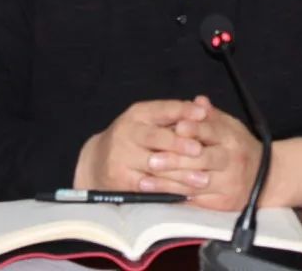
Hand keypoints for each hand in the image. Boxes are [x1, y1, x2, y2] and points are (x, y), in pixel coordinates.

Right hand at [73, 100, 207, 192]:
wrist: (97, 161)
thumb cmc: (135, 138)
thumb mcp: (150, 121)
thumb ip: (176, 116)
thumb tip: (204, 108)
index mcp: (138, 114)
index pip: (162, 109)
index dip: (182, 111)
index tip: (202, 114)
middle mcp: (127, 132)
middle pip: (154, 137)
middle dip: (178, 144)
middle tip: (200, 150)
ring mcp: (121, 156)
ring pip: (154, 165)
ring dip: (180, 173)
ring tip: (202, 178)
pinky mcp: (121, 179)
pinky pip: (149, 186)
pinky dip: (169, 189)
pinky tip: (186, 193)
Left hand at [142, 96, 262, 210]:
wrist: (268, 178)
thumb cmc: (241, 148)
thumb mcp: (231, 127)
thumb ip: (212, 116)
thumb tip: (198, 101)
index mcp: (232, 138)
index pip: (211, 132)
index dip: (193, 130)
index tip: (175, 128)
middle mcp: (232, 160)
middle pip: (202, 160)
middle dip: (175, 160)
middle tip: (151, 160)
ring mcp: (228, 183)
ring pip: (195, 183)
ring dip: (168, 182)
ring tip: (145, 180)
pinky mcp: (223, 202)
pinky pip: (196, 199)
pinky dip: (175, 196)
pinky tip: (158, 194)